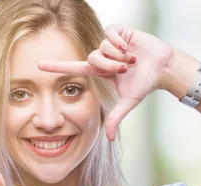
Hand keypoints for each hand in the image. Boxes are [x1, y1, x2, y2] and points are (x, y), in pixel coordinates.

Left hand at [37, 25, 173, 140]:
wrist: (162, 67)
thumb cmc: (145, 83)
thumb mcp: (128, 102)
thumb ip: (115, 119)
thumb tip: (109, 140)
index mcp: (101, 70)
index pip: (74, 68)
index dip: (57, 67)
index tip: (38, 66)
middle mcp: (103, 55)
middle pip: (93, 58)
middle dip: (109, 65)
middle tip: (125, 69)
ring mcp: (110, 43)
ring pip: (103, 47)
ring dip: (119, 55)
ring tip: (132, 59)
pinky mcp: (119, 31)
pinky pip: (110, 34)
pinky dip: (120, 42)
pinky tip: (130, 46)